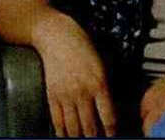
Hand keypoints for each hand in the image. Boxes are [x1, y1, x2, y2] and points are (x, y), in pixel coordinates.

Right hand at [34, 12, 116, 136]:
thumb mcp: (100, 63)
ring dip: (79, 137)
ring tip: (83, 137)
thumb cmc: (80, 44)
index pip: (108, 118)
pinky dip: (62, 132)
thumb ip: (104, 86)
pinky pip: (57, 121)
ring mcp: (66, 95)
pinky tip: (66, 134)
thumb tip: (109, 108)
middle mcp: (82, 92)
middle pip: (90, 128)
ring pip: (73, 128)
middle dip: (94, 137)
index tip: (112, 136)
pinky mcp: (52, 95)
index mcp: (99, 83)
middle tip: (97, 138)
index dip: (111, 132)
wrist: (55, 34)